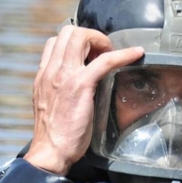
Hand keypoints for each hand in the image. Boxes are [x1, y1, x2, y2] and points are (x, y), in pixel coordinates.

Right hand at [24, 26, 143, 175]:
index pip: (55, 42)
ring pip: (80, 37)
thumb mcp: (52, 104)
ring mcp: (65, 76)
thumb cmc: (55, 134)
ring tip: (113, 54)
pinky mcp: (80, 85)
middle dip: (90, 37)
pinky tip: (137, 54)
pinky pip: (104, 61)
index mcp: (44, 75)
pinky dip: (123, 54)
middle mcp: (51, 71)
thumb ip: (60, 90)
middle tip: (104, 53)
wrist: (50, 150)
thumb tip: (78, 85)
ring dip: (102, 41)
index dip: (76, 43)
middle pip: (68, 32)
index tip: (91, 55)